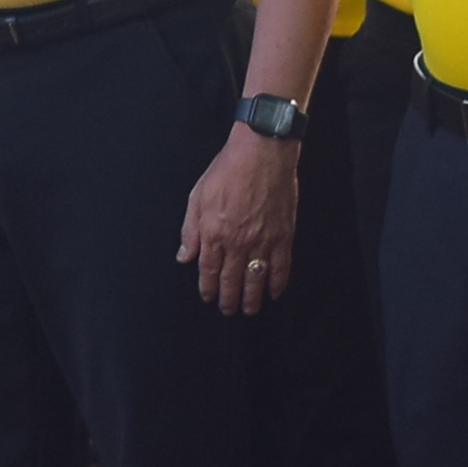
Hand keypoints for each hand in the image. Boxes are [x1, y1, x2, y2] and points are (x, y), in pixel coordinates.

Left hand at [180, 125, 301, 313]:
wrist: (261, 155)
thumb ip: (190, 230)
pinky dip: (278, 283)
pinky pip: (281, 267)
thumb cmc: (226, 171)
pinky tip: (273, 293)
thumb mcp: (197, 197)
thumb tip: (184, 257)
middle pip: (231, 279)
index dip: (207, 286)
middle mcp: (238, 242)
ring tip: (249, 310)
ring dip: (252, 297)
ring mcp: (262, 241)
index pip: (208, 269)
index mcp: (213, 232)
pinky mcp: (283, 236)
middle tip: (228, 310)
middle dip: (228, 298)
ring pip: (256, 279)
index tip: (207, 297)